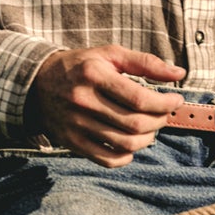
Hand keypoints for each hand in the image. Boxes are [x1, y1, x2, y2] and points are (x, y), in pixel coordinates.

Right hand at [26, 45, 185, 165]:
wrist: (36, 84)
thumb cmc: (81, 67)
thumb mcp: (110, 55)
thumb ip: (146, 62)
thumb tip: (179, 72)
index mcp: (95, 75)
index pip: (140, 99)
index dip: (165, 103)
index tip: (175, 101)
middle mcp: (83, 101)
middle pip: (136, 124)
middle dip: (159, 121)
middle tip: (163, 114)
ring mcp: (76, 124)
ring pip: (125, 144)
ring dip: (147, 139)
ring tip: (150, 128)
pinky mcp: (72, 142)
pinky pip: (108, 160)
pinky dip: (127, 156)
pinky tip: (131, 144)